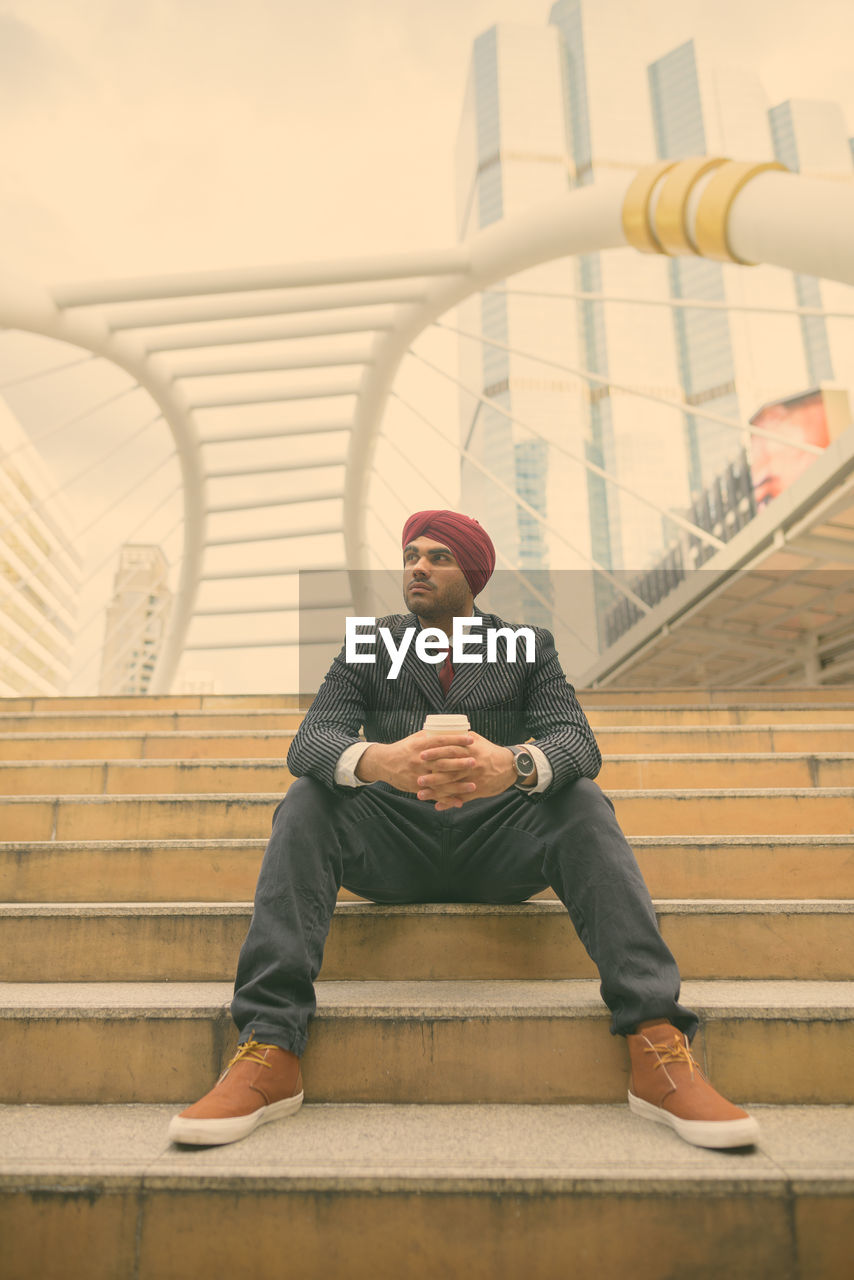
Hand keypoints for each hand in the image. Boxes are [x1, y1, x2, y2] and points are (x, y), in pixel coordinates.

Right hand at [356, 731, 476, 795]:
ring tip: (473, 785)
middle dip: (460, 762)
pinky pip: (434, 794)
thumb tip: (450, 730)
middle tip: (476, 761)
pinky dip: (447, 799)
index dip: (457, 740)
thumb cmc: (403, 749)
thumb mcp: (415, 739)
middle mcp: (420, 760)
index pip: (441, 741)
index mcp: (420, 745)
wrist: (383, 763)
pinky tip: (459, 802)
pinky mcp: (416, 787)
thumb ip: (431, 736)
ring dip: (458, 785)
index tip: (471, 740)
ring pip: (441, 781)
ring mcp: (418, 775)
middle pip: (443, 762)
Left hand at [416, 731, 516, 810]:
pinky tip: (437, 805)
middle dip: (432, 775)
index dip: (435, 753)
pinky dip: (449, 802)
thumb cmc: (490, 752)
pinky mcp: (478, 790)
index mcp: (470, 749)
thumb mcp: (477, 740)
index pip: (450, 750)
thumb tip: (444, 731)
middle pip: (449, 770)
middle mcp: (472, 764)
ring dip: (436, 791)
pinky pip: (462, 797)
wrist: (510, 766)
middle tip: (417, 778)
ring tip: (420, 794)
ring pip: (453, 785)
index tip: (421, 755)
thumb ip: (461, 737)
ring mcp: (475, 778)